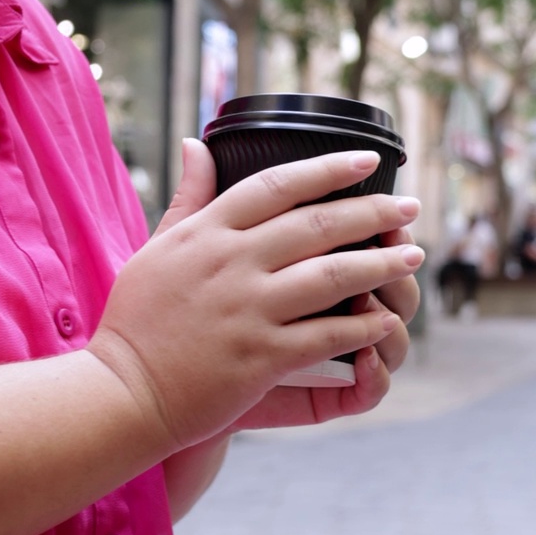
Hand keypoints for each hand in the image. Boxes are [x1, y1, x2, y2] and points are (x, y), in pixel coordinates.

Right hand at [88, 139, 422, 449]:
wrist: (123, 392)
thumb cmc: (138, 321)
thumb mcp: (156, 248)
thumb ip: (187, 197)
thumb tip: (198, 142)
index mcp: (206, 232)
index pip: (277, 183)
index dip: (328, 168)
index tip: (367, 160)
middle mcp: (231, 263)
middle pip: (316, 224)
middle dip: (373, 211)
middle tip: (410, 206)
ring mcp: (248, 310)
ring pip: (332, 276)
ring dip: (381, 264)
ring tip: (412, 256)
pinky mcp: (261, 356)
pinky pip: (328, 334)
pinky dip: (362, 326)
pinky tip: (386, 318)